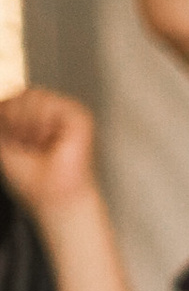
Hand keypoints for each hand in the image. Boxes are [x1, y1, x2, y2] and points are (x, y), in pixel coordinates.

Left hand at [0, 89, 101, 227]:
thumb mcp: (4, 142)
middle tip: (25, 144)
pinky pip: (52, 102)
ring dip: (28, 123)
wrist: (54, 197)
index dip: (6, 112)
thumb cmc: (34, 180)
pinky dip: (44, 123)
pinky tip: (50, 139)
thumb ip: (1, 118)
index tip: (11, 137)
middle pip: (22, 93)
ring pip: (35, 95)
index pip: (14, 97)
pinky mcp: (80, 117)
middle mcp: (52, 114)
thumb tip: (0, 101)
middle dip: (15, 119)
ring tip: (38, 144)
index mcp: (36, 119)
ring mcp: (67, 114)